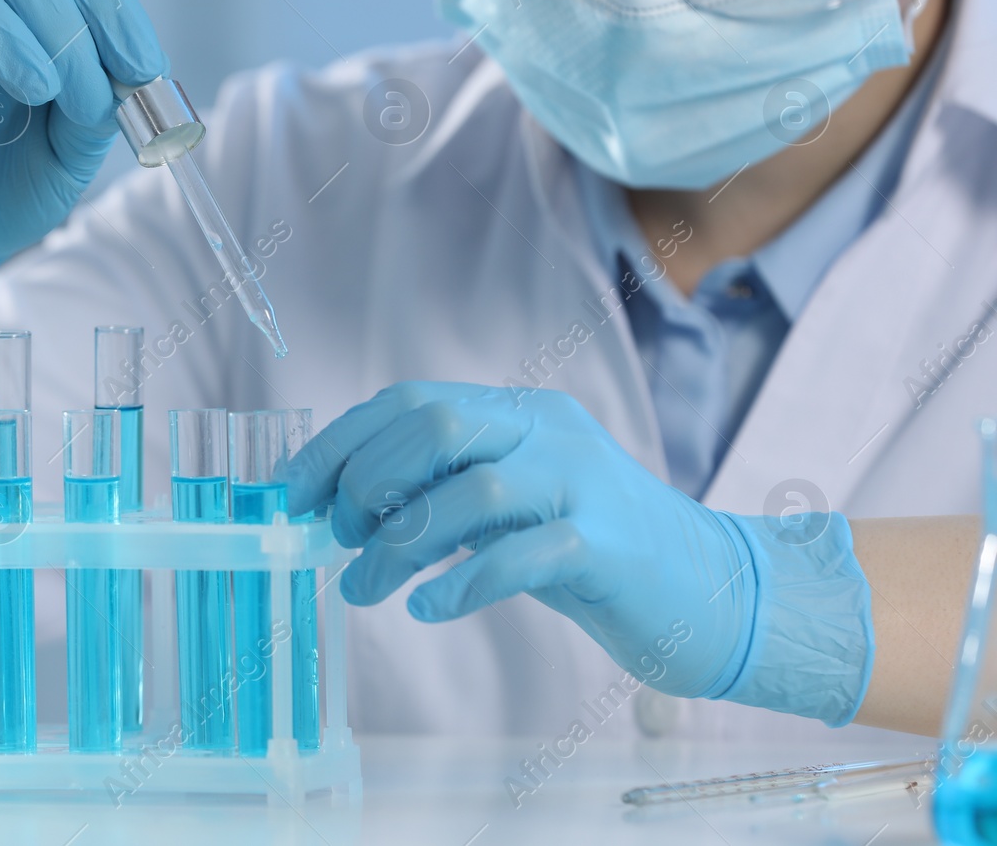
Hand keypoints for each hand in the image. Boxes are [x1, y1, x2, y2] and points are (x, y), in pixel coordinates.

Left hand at [286, 383, 872, 720]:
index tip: (293, 493)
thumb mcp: (509, 509)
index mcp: (519, 413)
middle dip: (366, 481)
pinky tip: (427, 607)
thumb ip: (442, 497)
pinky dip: (462, 581)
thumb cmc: (592, 552)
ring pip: (471, 490)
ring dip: (398, 543)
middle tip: (341, 537)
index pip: (409, 401)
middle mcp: (549, 433)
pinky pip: (522, 554)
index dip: (340, 443)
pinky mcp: (608, 546)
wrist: (715, 592)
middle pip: (434, 425)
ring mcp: (584, 485)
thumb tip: (344, 511)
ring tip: (363, 588)